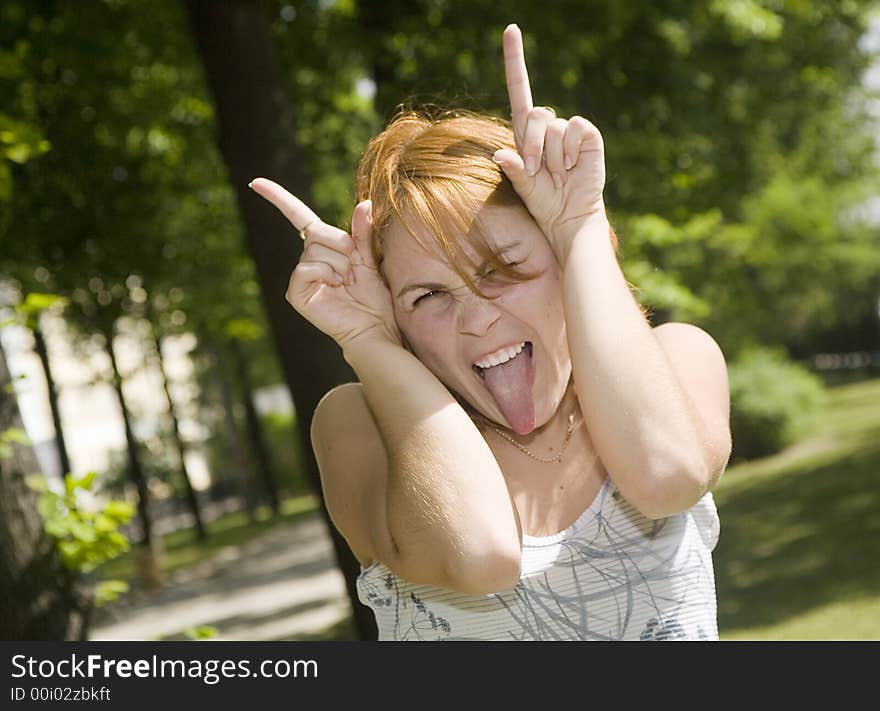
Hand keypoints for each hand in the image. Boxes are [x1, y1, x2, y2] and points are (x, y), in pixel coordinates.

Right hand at [249, 178, 401, 349]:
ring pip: (314, 251)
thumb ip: (363, 233)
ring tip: (347, 283)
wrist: (375, 328)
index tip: (256, 182)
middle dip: (343, 248)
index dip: (278, 198)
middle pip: (317, 232)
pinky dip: (325, 274)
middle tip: (354, 271)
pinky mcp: (296, 293)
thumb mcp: (371, 258)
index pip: (298, 216)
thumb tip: (364, 203)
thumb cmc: (375, 297)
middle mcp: (308, 259)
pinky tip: (336, 288)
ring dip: (339, 265)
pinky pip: (306, 268)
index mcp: (324, 247)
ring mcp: (300, 277)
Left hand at [494, 24, 607, 263]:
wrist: (569, 219)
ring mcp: (568, 131)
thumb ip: (513, 169)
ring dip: (551, 156)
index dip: (514, 61)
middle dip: (531, 145)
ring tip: (558, 175)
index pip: (519, 91)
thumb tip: (501, 156)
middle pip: (533, 113)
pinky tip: (572, 167)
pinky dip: (568, 149)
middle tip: (539, 172)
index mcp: (526, 134)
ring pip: (552, 125)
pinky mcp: (587, 136)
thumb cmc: (543, 204)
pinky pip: (574, 127)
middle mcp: (547, 127)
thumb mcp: (523, 186)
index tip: (511, 29)